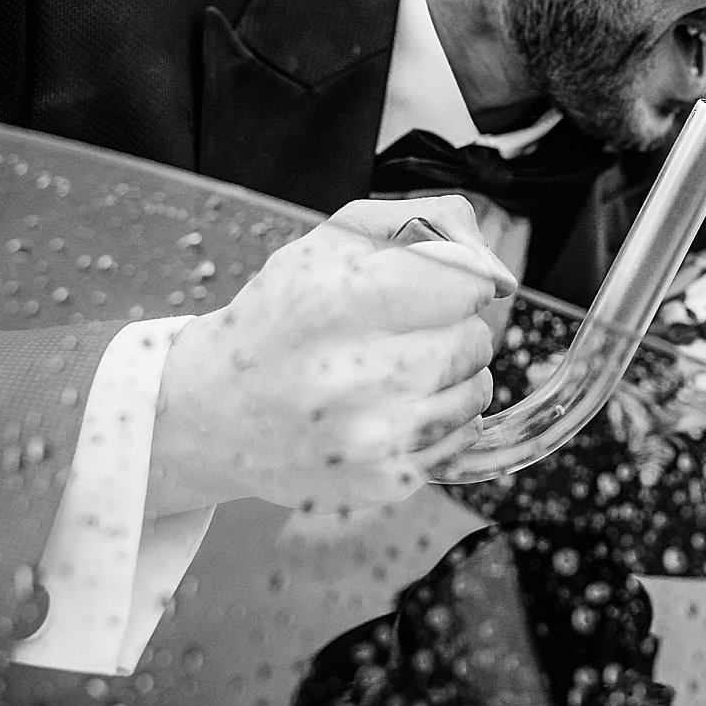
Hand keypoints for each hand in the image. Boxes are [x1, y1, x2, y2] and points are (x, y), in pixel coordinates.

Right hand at [148, 195, 514, 516]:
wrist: (210, 414)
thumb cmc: (280, 318)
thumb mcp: (332, 244)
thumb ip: (425, 225)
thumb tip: (495, 264)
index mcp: (341, 300)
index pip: (467, 282)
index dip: (462, 279)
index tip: (440, 287)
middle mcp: (356, 372)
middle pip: (474, 337)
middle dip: (451, 327)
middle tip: (402, 333)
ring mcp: (372, 436)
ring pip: (478, 389)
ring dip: (453, 374)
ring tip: (396, 371)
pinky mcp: (384, 481)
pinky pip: (463, 437)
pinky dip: (442, 419)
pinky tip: (393, 409)